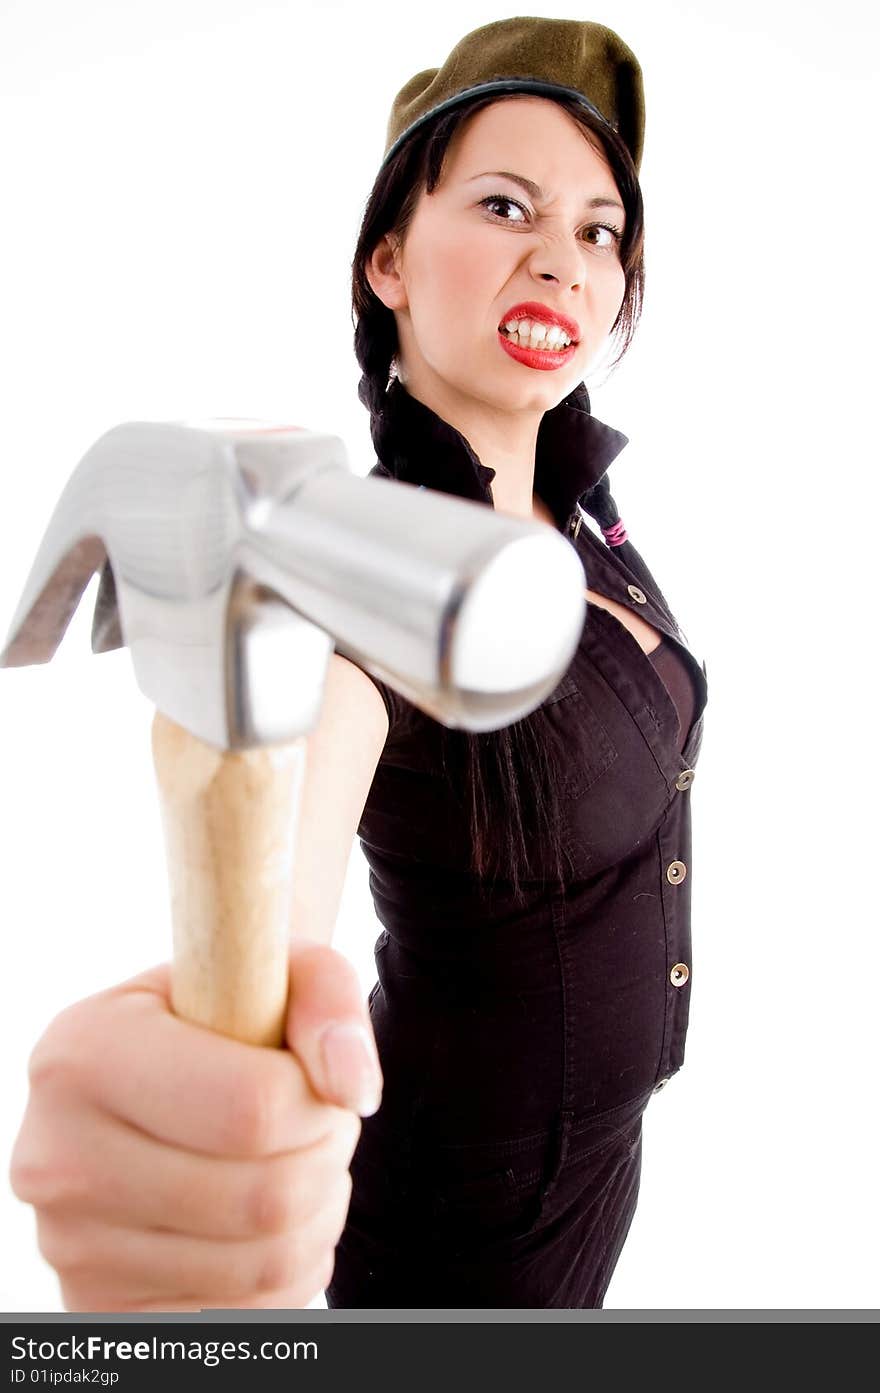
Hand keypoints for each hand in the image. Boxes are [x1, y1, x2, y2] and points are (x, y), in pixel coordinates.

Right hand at [8, 940, 381, 1310]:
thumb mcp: (271, 968)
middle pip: (263, 1197)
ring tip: (292, 1163)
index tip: (314, 1080)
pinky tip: (265, 1220)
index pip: (250, 1107)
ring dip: (314, 1214)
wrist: (159, 1077)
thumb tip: (353, 1087)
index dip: (316, 1101)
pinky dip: (285, 1270)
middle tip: (315, 1125)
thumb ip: (326, 996)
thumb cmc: (224, 1013)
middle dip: (323, 1158)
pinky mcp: (101, 1307)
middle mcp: (57, 1155)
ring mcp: (72, 1245)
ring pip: (262, 1262)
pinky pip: (241, 1313)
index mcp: (85, 1052)